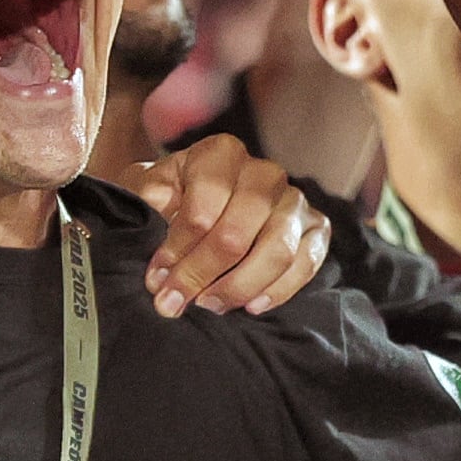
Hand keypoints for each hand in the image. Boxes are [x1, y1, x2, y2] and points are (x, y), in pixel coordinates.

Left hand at [137, 135, 331, 317]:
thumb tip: (154, 210)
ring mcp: (294, 199)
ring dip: (239, 286)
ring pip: (277, 249)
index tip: (157, 279)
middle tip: (176, 301)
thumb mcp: (146, 190)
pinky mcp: (315, 227)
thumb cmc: (170, 199)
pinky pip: (307, 261)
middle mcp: (264, 172)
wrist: (198, 205)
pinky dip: (281, 288)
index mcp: (221, 154)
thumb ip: (145, 198)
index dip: (177, 249)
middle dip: (203, 273)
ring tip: (210, 305)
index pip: (203, 208)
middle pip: (237, 232)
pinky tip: (251, 306)